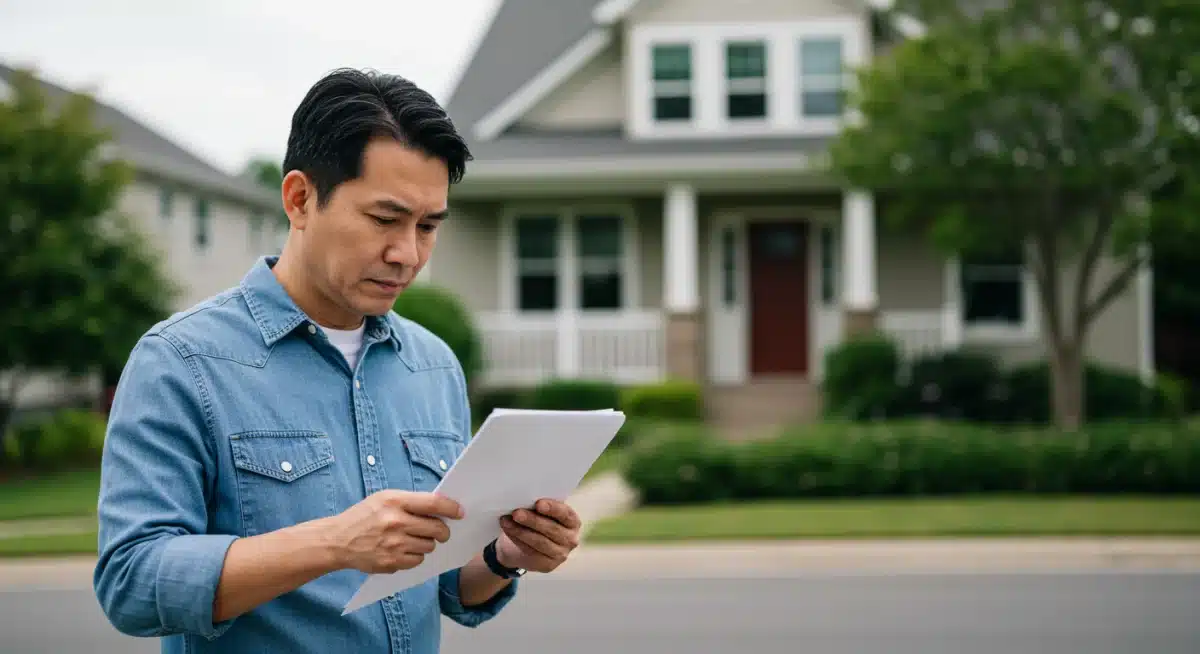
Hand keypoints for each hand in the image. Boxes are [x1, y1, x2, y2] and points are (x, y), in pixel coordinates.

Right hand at [328, 490, 463, 573]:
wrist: (337, 540)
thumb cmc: (364, 516)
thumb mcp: (384, 499)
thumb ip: (411, 502)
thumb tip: (442, 508)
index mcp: (394, 501)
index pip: (434, 503)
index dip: (452, 508)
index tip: (460, 512)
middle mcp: (395, 522)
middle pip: (437, 528)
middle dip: (443, 531)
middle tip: (442, 532)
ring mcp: (393, 544)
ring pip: (429, 547)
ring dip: (427, 544)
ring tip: (414, 539)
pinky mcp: (391, 562)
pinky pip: (417, 561)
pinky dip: (415, 557)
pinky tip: (403, 550)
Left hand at [495, 499, 580, 572]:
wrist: (526, 545)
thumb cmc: (536, 521)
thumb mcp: (541, 512)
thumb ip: (539, 507)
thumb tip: (525, 499)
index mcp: (573, 522)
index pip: (566, 514)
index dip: (553, 508)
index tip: (538, 503)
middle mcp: (571, 539)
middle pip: (551, 529)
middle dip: (532, 520)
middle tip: (516, 513)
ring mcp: (561, 554)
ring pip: (540, 541)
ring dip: (521, 531)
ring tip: (507, 521)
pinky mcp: (548, 565)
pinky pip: (531, 551)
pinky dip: (517, 540)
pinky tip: (508, 530)